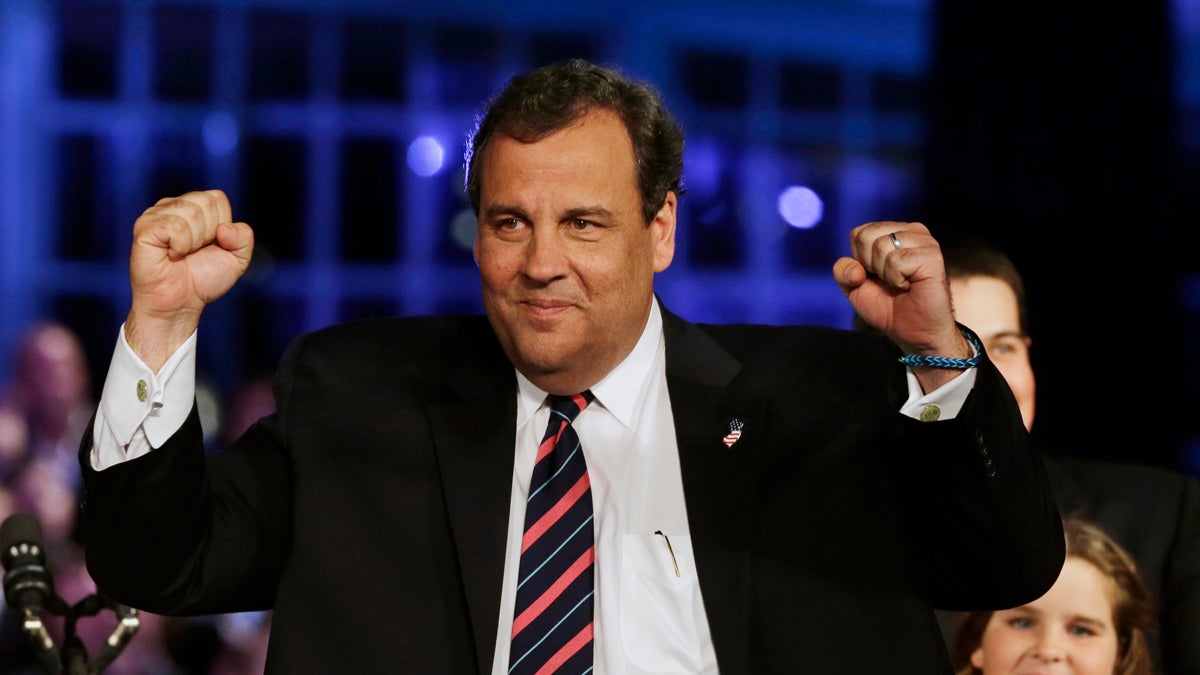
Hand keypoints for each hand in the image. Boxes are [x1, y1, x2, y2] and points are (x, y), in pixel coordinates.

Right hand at [125, 190, 253, 370]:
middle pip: (205, 202)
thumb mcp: (237, 259)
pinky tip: (171, 255)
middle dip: (208, 234)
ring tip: (181, 255)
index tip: (210, 245)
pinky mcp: (145, 228)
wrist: (181, 303)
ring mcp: (155, 215)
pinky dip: (180, 246)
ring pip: (191, 213)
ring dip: (194, 242)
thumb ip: (244, 238)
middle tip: (194, 252)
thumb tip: (224, 228)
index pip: (217, 198)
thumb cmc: (204, 279)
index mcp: (193, 206)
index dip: (221, 226)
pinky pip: (175, 226)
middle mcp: (173, 206)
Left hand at [833, 222, 968, 387]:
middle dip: (869, 266)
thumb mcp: (854, 288)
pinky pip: (896, 261)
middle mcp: (911, 231)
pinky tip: (910, 286)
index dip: (859, 261)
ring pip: (880, 247)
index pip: (858, 233)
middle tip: (890, 281)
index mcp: (894, 232)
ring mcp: (924, 241)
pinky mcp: (932, 256)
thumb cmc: (888, 307)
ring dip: (885, 274)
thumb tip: (855, 268)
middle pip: (866, 236)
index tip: (877, 277)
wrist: (914, 332)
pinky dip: (896, 280)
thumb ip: (843, 271)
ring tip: (901, 284)